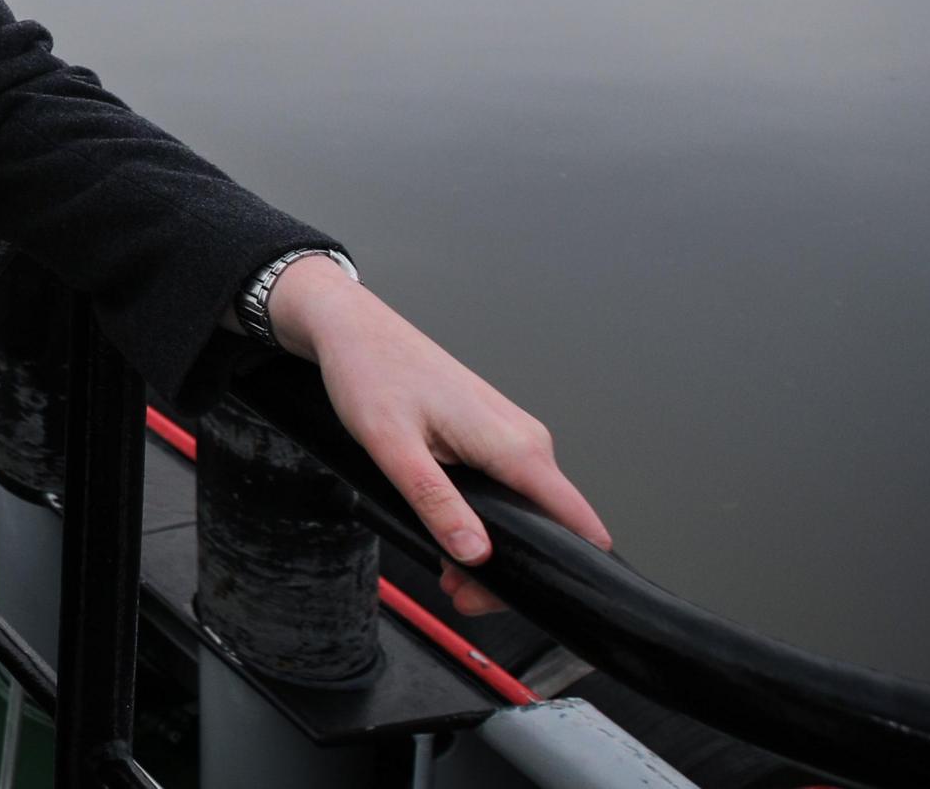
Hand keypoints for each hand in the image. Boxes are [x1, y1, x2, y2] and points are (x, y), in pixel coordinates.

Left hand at [270, 257, 611, 615]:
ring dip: (491, 548)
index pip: (577, 520)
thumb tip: (475, 554)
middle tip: (458, 594)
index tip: (534, 600)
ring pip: (524, 510)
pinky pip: (506, 489)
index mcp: (516, 446)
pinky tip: (448, 535)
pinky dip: (483, 520)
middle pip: (549, 526)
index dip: (570, 568)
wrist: (352, 328)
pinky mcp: (492, 435)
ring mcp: (511, 436)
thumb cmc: (370, 374)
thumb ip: (435, 502)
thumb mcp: (392, 447)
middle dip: (510, 570)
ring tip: (446, 574)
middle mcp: (526, 441)